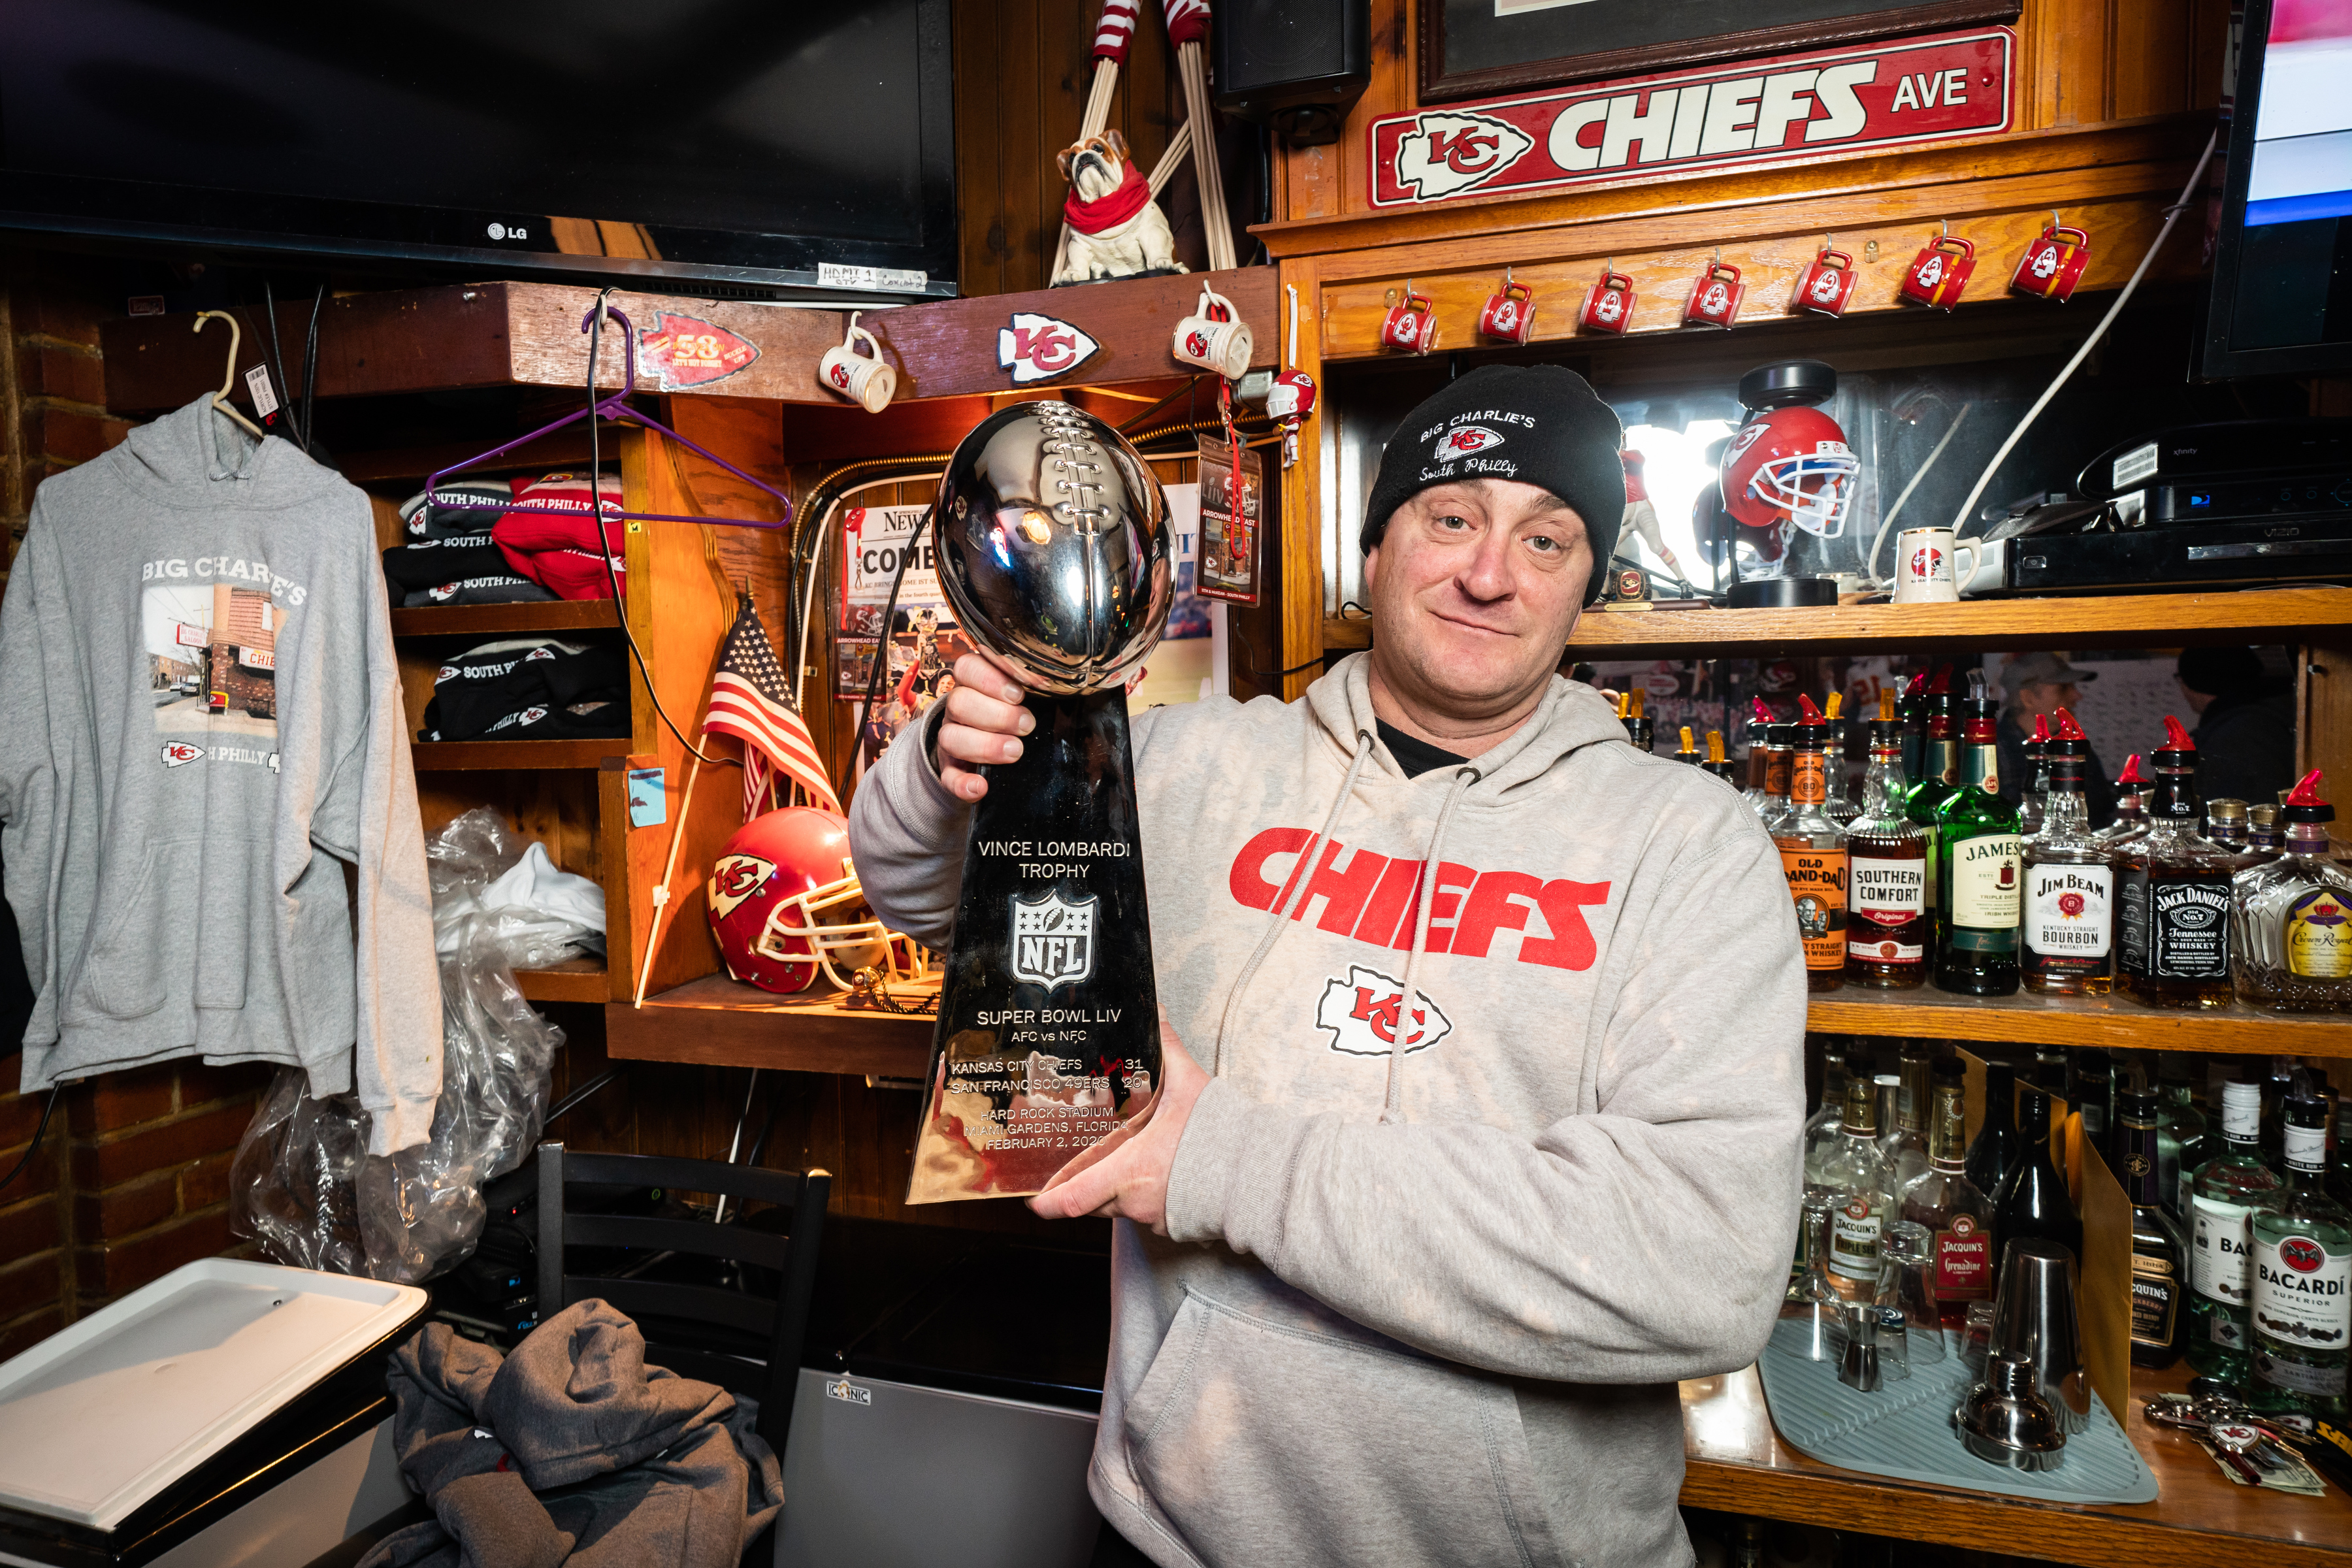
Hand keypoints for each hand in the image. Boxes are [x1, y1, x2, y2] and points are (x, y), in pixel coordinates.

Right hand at [935, 652, 1034, 802]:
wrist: (989, 754)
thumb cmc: (1013, 718)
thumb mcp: (1021, 699)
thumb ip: (1032, 691)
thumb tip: (1062, 691)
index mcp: (973, 684)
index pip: (967, 668)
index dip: (989, 678)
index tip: (1018, 694)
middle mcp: (958, 710)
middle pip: (959, 702)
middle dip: (997, 715)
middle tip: (1027, 725)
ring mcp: (951, 739)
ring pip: (950, 737)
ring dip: (984, 746)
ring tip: (1015, 751)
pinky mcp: (950, 770)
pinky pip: (947, 777)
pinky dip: (962, 784)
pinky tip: (980, 787)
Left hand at [1028, 1009, 1209, 1232]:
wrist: (1260, 1174)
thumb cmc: (1223, 1135)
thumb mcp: (1188, 1085)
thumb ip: (1165, 1048)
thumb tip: (1154, 1012)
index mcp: (1130, 1170)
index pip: (1074, 1199)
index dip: (1048, 1202)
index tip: (1033, 1200)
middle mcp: (1136, 1200)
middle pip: (1090, 1202)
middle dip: (1076, 1187)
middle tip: (1065, 1171)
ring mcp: (1154, 1215)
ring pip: (1116, 1206)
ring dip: (1108, 1189)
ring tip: (1108, 1163)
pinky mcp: (1172, 1223)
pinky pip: (1142, 1211)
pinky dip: (1135, 1195)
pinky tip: (1146, 1173)